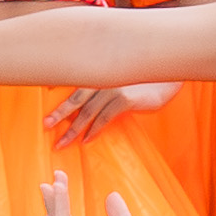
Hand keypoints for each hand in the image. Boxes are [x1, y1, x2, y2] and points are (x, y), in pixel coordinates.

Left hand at [44, 80, 179, 147]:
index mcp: (100, 72)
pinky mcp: (125, 98)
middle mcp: (103, 78)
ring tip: (62, 143)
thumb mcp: (124, 79)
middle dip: (59, 114)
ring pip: (87, 112)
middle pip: (75, 98)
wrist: (170, 75)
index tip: (45, 101)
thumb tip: (91, 102)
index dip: (58, 91)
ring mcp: (113, 87)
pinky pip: (104, 118)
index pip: (74, 83)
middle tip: (45, 126)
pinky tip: (86, 141)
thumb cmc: (146, 78)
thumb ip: (107, 86)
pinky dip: (94, 130)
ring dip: (73, 130)